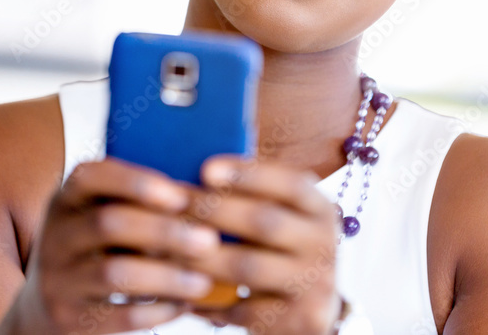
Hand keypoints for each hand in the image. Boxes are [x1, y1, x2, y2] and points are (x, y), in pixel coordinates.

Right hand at [5, 157, 221, 334]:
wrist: (44, 306)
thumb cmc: (94, 250)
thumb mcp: (97, 216)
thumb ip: (136, 205)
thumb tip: (204, 199)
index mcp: (66, 199)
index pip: (90, 176)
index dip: (135, 182)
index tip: (180, 196)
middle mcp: (55, 235)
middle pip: (108, 224)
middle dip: (163, 231)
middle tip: (209, 241)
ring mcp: (57, 278)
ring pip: (113, 273)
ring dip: (165, 276)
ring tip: (203, 281)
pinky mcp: (68, 318)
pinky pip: (116, 315)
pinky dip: (155, 311)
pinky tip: (182, 306)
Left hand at [184, 155, 343, 333]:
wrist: (310, 309)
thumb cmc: (277, 247)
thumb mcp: (279, 214)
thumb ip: (249, 193)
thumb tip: (192, 167)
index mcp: (320, 208)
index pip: (289, 184)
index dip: (248, 175)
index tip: (205, 169)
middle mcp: (326, 243)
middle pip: (263, 222)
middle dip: (211, 210)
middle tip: (171, 205)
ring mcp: (316, 285)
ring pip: (247, 267)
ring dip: (199, 255)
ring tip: (162, 246)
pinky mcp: (302, 321)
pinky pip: (241, 308)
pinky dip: (205, 299)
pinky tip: (176, 290)